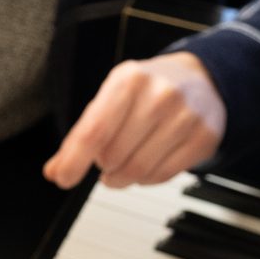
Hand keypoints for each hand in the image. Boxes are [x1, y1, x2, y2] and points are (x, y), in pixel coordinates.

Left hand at [46, 52, 226, 189]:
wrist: (201, 79)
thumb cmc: (146, 91)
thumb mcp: (111, 99)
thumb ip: (82, 135)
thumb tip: (55, 172)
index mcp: (128, 79)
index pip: (94, 130)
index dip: (74, 160)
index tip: (62, 179)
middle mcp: (160, 94)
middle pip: (114, 156)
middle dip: (102, 166)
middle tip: (104, 161)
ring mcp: (186, 116)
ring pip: (138, 170)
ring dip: (121, 178)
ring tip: (120, 168)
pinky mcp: (204, 138)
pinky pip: (162, 176)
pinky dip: (145, 179)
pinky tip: (144, 167)